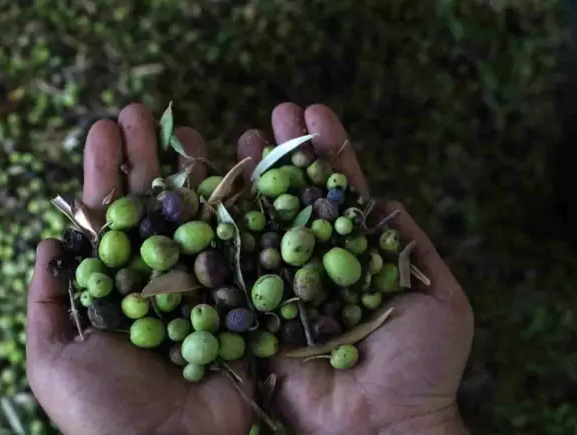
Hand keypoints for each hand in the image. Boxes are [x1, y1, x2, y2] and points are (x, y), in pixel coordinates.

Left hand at [27, 104, 252, 434]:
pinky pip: (244, 247)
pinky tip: (241, 168)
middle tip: (139, 113)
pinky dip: (243, 208)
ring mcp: (203, 286)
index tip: (104, 129)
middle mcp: (160, 281)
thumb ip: (49, 299)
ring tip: (183, 128)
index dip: (106, 174)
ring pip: (197, 217)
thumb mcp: (53, 357)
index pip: (111, 219)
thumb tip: (48, 238)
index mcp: (117, 288)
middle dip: (145, 159)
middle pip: (154, 208)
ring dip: (191, 171)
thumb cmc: (102, 412)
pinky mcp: (242, 300)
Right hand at [236, 103, 473, 434]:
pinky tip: (216, 190)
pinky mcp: (253, 313)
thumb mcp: (438, 294)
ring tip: (244, 135)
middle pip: (297, 199)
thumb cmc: (420, 364)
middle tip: (275, 113)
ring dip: (255, 180)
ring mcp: (282, 286)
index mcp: (356, 257)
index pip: (339, 194)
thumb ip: (408, 244)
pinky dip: (226, 229)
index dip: (329, 153)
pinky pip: (237, 267)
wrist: (382, 424)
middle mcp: (315, 265)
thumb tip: (383, 200)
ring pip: (265, 223)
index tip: (316, 113)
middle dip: (288, 155)